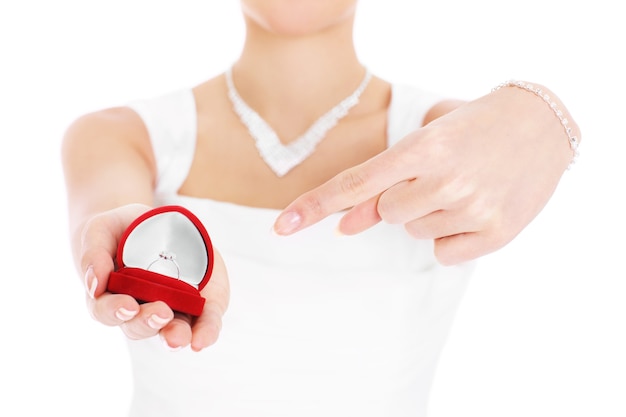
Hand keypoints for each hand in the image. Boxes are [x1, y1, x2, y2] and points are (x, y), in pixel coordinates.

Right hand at [79, 204, 228, 350]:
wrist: (157, 224)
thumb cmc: (120, 231)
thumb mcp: (102, 230)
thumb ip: (94, 254)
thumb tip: (95, 285)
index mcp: (111, 296)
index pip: (107, 311)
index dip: (115, 311)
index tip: (128, 305)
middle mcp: (141, 310)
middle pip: (139, 327)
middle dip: (148, 322)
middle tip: (160, 312)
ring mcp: (171, 310)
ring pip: (170, 332)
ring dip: (174, 336)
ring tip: (179, 337)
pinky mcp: (199, 306)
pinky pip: (204, 324)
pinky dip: (205, 333)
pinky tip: (202, 340)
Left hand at [273, 85, 577, 264]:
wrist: (540, 125)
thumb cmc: (472, 130)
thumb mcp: (428, 142)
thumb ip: (383, 184)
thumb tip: (347, 224)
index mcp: (422, 148)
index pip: (356, 183)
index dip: (315, 205)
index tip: (282, 226)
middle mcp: (445, 178)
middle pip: (386, 214)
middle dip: (401, 199)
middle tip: (439, 174)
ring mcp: (472, 207)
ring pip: (415, 233)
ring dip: (430, 215)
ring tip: (464, 186)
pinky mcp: (496, 233)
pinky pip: (444, 253)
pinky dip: (452, 236)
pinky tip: (476, 209)